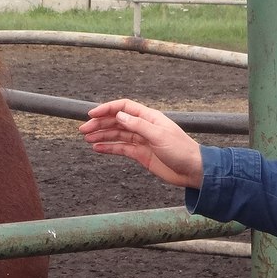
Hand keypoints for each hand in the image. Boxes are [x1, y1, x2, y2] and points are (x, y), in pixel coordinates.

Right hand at [80, 99, 203, 189]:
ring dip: (102, 135)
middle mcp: (143, 127)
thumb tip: (119, 115)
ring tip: (87, 139)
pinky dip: (109, 148)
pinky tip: (98, 148)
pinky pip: (121, 148)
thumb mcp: (158, 135)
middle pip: (117, 121)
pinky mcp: (140, 154)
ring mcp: (141, 140)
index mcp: (149, 117)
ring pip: (117, 135)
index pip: (123, 107)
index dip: (107, 108)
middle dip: (100, 124)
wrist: (192, 170)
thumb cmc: (181, 150)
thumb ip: (138, 125)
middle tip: (84, 130)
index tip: (92, 114)